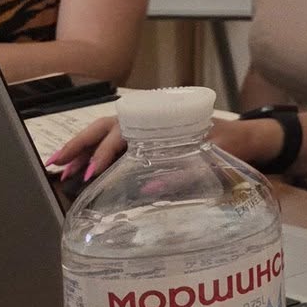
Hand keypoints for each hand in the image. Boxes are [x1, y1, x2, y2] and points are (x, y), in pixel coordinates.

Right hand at [49, 116, 277, 184]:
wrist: (251, 138)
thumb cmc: (233, 143)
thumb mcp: (213, 155)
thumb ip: (182, 172)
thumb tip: (144, 189)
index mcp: (164, 118)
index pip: (124, 130)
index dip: (105, 151)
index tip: (91, 172)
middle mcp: (151, 120)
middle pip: (106, 127)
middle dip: (79, 145)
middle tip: (55, 165)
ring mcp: (149, 129)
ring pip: (107, 134)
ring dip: (83, 150)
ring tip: (59, 169)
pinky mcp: (150, 140)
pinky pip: (117, 144)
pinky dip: (97, 155)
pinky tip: (82, 172)